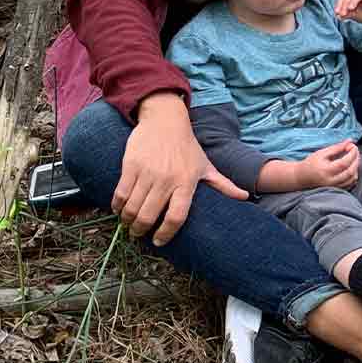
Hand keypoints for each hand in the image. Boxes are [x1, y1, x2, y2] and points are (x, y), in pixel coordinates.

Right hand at [113, 94, 246, 244]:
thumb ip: (223, 184)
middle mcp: (167, 179)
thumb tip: (245, 197)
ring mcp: (147, 172)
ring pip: (132, 208)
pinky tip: (119, 209)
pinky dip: (117, 206)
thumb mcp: (206, 165)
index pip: (177, 216)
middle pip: (149, 216)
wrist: (166, 120)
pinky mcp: (131, 165)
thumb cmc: (187, 147)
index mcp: (187, 182)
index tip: (159, 242)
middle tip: (138, 234)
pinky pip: (120, 193)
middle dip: (140, 231)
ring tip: (129, 223)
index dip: (166, 234)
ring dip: (127, 221)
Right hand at [304, 140, 360, 188]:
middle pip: (350, 171)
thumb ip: (337, 147)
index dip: (352, 153)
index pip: (344, 163)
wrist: (302, 177)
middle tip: (355, 150)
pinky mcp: (336, 189)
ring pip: (352, 179)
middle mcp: (331, 180)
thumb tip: (350, 141)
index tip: (353, 146)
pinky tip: (351, 167)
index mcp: (326, 170)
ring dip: (356, 167)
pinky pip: (350, 184)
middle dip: (356, 159)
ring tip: (353, 158)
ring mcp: (334, 186)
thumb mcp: (322, 153)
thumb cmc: (311, 163)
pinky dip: (354, 175)